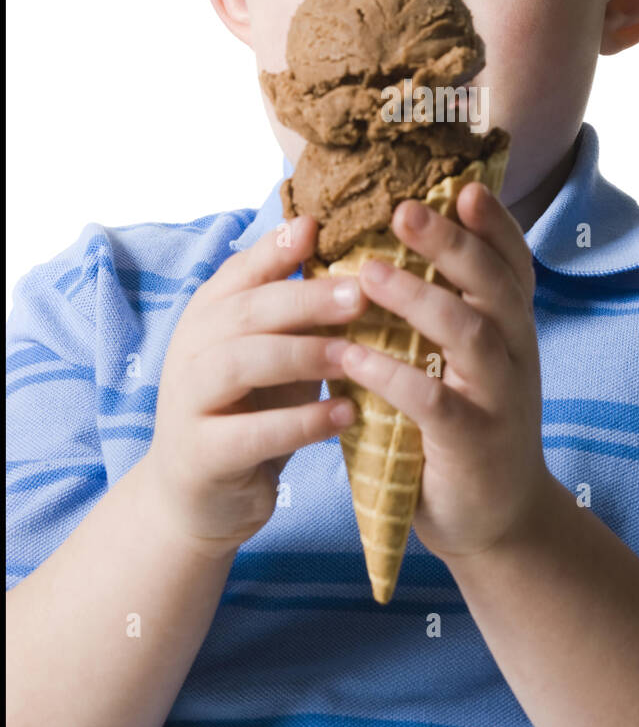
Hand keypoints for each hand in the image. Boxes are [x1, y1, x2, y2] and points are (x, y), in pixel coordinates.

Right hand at [144, 215, 366, 557]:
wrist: (197, 498)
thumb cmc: (249, 409)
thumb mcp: (269, 349)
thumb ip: (292, 303)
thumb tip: (334, 238)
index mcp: (209, 314)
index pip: (241, 269)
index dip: (280, 248)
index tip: (325, 228)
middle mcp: (191, 349)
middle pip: (245, 311)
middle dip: (305, 298)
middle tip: (361, 294)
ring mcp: (189, 401)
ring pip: (241, 363)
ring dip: (303, 355)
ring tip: (356, 356)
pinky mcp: (201, 455)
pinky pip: (252, 434)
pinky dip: (302, 422)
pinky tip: (346, 414)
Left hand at [337, 183, 550, 562]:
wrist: (494, 519)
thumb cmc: (463, 426)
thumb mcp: (462, 363)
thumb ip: (441, 311)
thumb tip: (381, 248)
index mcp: (511, 328)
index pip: (513, 262)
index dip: (493, 223)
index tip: (460, 185)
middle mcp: (515, 353)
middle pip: (494, 284)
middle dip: (452, 243)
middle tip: (404, 209)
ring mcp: (499, 399)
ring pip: (469, 334)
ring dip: (418, 298)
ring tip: (367, 272)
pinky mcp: (473, 443)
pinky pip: (435, 402)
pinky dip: (394, 375)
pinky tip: (352, 356)